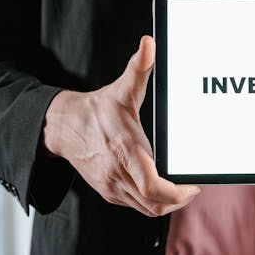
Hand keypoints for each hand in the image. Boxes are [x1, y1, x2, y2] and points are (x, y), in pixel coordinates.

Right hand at [43, 35, 199, 215]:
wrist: (63, 127)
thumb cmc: (97, 109)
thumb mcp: (121, 89)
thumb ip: (139, 69)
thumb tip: (149, 44)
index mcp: (125, 150)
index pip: (153, 186)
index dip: (177, 193)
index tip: (192, 185)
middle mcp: (118, 173)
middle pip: (154, 204)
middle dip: (178, 200)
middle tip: (192, 188)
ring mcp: (111, 186)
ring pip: (146, 209)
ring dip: (167, 204)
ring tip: (181, 190)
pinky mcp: (108, 192)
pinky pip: (136, 206)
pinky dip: (152, 202)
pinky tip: (162, 188)